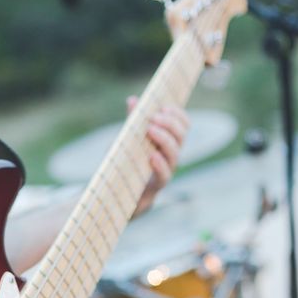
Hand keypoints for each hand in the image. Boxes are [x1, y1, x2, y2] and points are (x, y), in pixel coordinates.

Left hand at [127, 96, 189, 216]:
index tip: (165, 106)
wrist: (114, 197)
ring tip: (151, 129)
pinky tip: (152, 155)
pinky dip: (160, 165)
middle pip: (181, 139)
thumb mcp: (125, 141)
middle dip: (171, 125)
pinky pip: (163, 177)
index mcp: (165, 144)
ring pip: (175, 156)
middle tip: (155, 117)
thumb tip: (133, 100)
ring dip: (165, 140)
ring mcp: (163, 173)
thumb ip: (132, 123)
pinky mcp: (154, 189)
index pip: (182, 127)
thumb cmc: (124, 166)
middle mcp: (169, 158)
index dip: (178, 116)